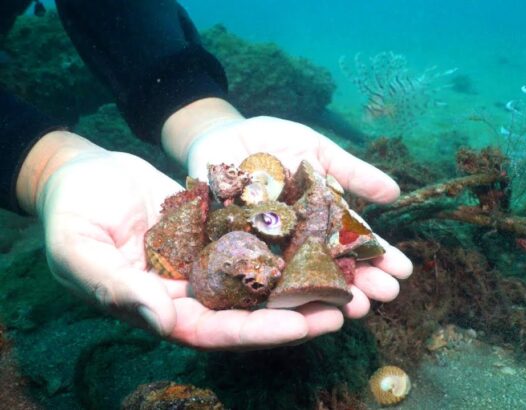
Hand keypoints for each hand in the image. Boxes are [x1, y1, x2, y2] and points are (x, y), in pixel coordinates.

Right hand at [24, 132, 342, 349]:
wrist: (81, 176)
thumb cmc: (70, 218)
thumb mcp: (81, 254)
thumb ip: (116, 290)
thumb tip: (163, 322)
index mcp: (164, 310)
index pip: (219, 331)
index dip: (260, 331)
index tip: (302, 326)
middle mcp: (194, 293)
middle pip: (254, 310)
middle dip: (300, 311)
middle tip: (347, 306)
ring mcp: (209, 262)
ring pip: (265, 277)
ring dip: (305, 278)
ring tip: (351, 277)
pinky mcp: (219, 231)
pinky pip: (260, 238)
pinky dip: (290, 240)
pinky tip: (323, 234)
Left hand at [163, 98, 413, 323]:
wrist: (220, 135)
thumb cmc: (271, 142)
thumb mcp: (317, 151)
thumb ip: (352, 173)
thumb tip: (395, 192)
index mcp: (321, 220)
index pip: (355, 243)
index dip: (379, 257)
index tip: (403, 271)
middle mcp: (298, 241)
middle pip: (334, 268)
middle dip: (362, 283)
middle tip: (386, 295)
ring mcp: (269, 250)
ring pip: (301, 279)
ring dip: (328, 295)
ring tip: (354, 308)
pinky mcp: (235, 253)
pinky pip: (256, 274)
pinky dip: (277, 290)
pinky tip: (297, 304)